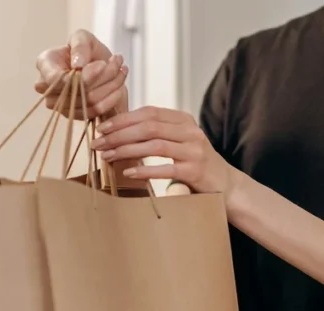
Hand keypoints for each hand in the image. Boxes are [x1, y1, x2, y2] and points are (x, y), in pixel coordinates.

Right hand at [35, 30, 128, 119]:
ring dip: (111, 85)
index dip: (80, 76)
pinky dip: (111, 98)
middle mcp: (48, 89)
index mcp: (45, 65)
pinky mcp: (75, 115)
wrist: (97, 65)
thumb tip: (78, 64)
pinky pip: (94, 112)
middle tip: (117, 61)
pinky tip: (120, 85)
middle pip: (76, 92)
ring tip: (121, 69)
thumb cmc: (86, 49)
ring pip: (88, 102)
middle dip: (103, 76)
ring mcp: (61, 105)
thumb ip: (80, 46)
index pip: (56, 79)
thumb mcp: (83, 37)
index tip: (102, 64)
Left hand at [91, 107, 242, 198]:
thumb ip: (157, 133)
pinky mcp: (195, 171)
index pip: (149, 113)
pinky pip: (166, 168)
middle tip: (99, 143)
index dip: (123, 118)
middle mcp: (190, 131)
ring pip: (155, 145)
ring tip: (107, 156)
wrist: (225, 184)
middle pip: (149, 127)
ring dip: (127, 150)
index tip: (102, 127)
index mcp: (183, 120)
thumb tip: (118, 130)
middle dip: (120, 134)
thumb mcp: (178, 141)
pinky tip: (128, 172)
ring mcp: (194, 150)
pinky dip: (145, 170)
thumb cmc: (194, 163)